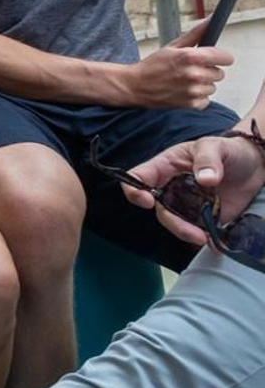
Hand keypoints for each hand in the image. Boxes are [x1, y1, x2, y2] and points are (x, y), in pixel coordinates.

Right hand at [113, 19, 231, 108]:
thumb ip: (195, 34)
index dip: (220, 57)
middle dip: (207, 71)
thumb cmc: (152, 66)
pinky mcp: (192, 104)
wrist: (135, 86)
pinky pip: (206, 100)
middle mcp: (195, 74)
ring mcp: (194, 90)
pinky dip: (197, 97)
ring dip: (202, 85)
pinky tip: (184, 92)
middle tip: (190, 70)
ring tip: (185, 81)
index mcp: (191, 57)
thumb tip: (210, 21)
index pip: (225, 58)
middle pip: (219, 73)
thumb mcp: (172, 46)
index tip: (214, 58)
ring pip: (212, 87)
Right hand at [125, 135, 264, 244]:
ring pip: (175, 223)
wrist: (254, 167)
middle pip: (159, 208)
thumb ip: (207, 159)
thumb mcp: (215, 146)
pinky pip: (196, 231)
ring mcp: (187, 205)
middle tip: (192, 231)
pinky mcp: (203, 218)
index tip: (146, 200)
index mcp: (165, 166)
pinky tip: (214, 240)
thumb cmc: (228, 150)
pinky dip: (203, 239)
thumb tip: (204, 179)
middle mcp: (171, 188)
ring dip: (186, 233)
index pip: (139, 177)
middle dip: (172, 222)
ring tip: (205, 238)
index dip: (134, 189)